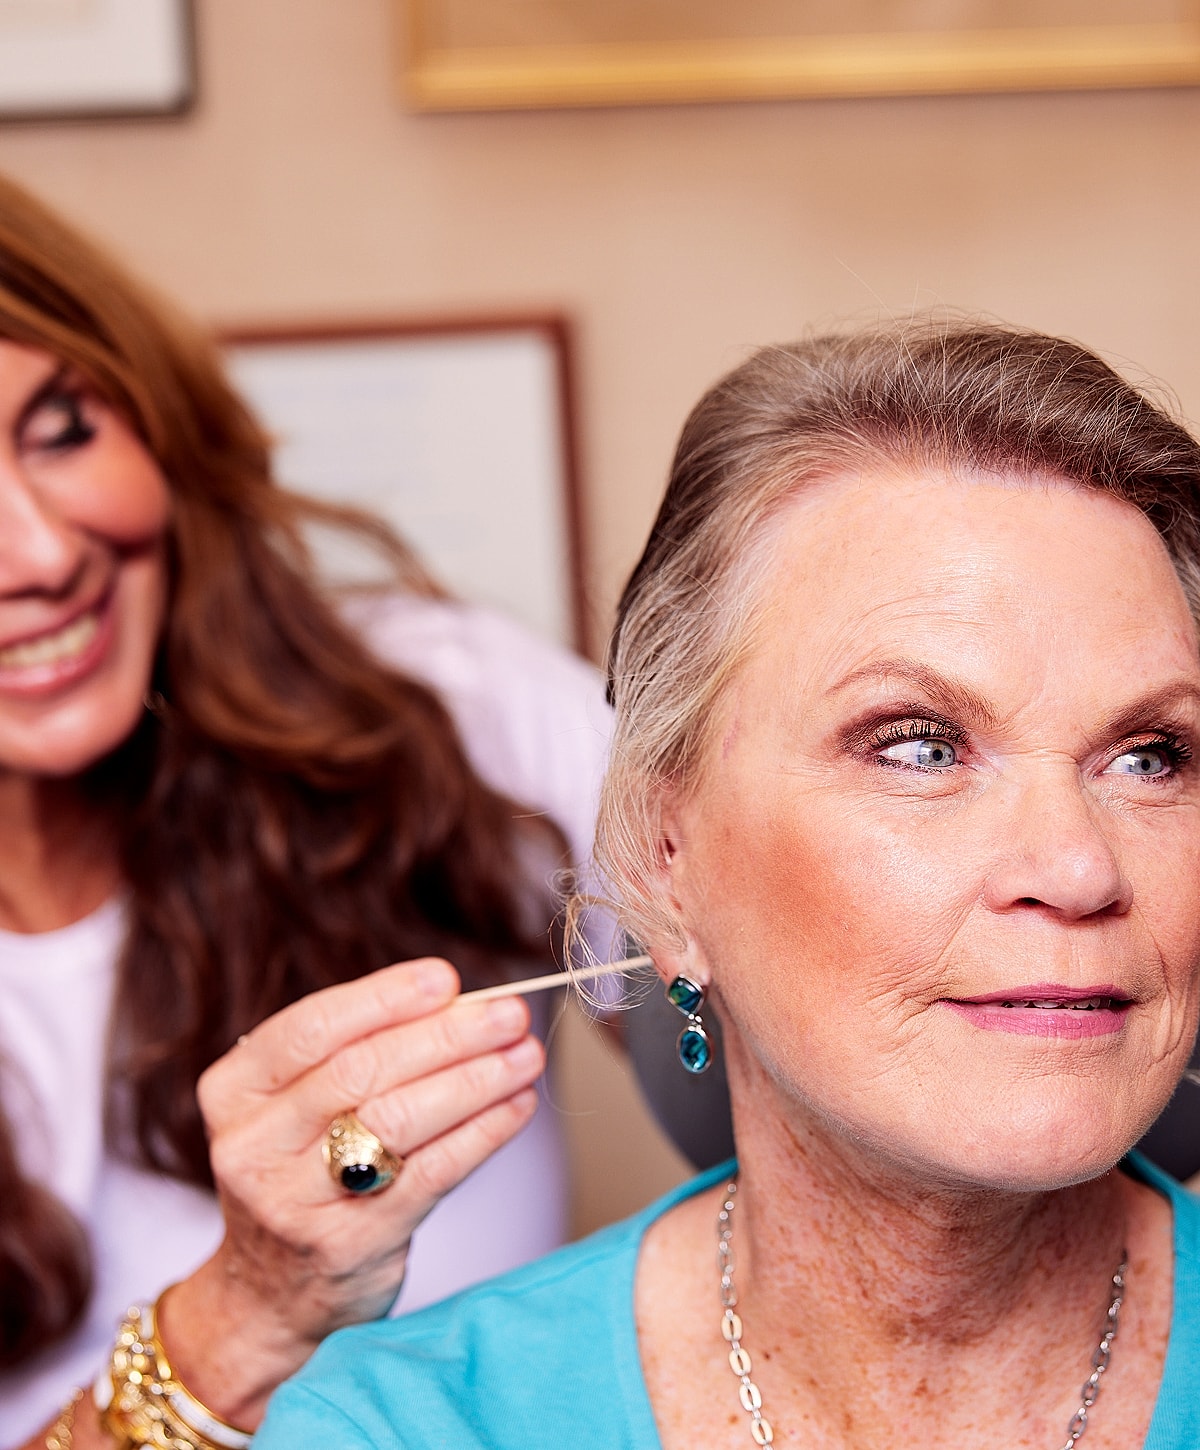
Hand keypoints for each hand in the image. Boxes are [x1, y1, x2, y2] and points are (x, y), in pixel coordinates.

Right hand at [157, 957, 543, 1427]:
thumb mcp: (296, 1105)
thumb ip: (359, 1050)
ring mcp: (296, 1201)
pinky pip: (431, 1174)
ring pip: (399, 1120)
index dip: (385, 998)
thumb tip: (459, 1001)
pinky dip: (483, 1133)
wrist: (270, 1294)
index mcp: (234, 1090)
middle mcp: (253, 1145)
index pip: (313, 1027)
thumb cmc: (301, 1169)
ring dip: (475, 1080)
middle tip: (509, 1015)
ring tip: (526, 1056)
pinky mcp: (349, 1244)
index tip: (446, 978)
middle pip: (361, 1070)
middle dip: (447, 1035)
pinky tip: (517, 1106)